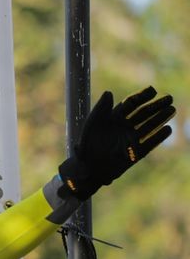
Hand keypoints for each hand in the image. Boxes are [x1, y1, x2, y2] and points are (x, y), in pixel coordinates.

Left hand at [57, 86, 174, 200]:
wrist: (88, 168)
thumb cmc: (87, 145)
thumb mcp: (92, 125)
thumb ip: (100, 109)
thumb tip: (108, 93)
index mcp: (113, 118)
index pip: (130, 104)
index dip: (142, 96)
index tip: (153, 90)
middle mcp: (124, 127)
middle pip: (143, 113)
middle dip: (156, 105)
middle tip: (169, 98)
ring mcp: (131, 139)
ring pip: (149, 126)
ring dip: (160, 118)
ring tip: (172, 110)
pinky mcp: (136, 153)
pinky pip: (150, 143)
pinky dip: (159, 136)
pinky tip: (167, 129)